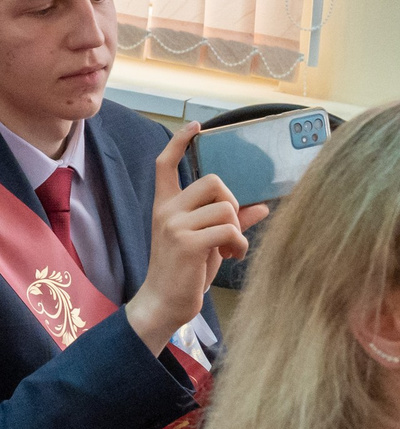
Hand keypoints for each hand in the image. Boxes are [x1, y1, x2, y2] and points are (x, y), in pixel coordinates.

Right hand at [125, 125, 263, 350]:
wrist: (165, 302)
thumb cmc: (185, 272)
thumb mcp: (206, 242)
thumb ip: (231, 222)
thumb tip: (263, 207)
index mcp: (166, 206)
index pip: (166, 164)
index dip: (181, 142)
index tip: (195, 126)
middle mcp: (166, 210)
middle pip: (213, 182)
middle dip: (232, 203)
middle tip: (230, 228)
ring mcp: (174, 225)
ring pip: (225, 208)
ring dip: (238, 230)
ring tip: (232, 249)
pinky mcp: (186, 242)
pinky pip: (228, 229)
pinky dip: (239, 244)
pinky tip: (233, 257)